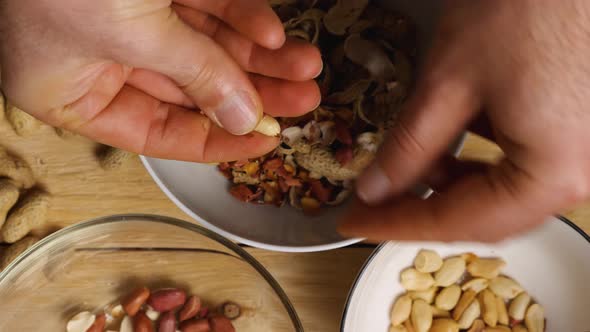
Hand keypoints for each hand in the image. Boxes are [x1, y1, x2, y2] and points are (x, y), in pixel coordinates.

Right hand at [0, 0, 321, 161]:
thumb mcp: (132, 34)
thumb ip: (193, 75)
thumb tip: (243, 117)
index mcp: (72, 92)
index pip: (155, 133)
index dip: (215, 141)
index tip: (264, 139)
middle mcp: (99, 59)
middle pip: (191, 88)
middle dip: (252, 91)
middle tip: (302, 99)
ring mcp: (125, 19)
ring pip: (204, 47)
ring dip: (258, 56)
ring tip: (305, 65)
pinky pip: (203, 6)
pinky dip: (237, 16)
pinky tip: (271, 31)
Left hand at [339, 0, 589, 241]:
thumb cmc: (524, 8)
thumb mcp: (449, 83)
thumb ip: (409, 147)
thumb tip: (374, 190)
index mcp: (553, 175)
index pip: (458, 222)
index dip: (397, 226)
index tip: (353, 223)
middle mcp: (578, 177)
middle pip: (484, 215)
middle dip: (420, 208)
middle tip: (371, 202)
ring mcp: (582, 155)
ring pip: (501, 192)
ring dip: (446, 184)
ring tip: (403, 166)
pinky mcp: (576, 133)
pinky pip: (519, 164)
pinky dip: (474, 158)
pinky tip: (447, 137)